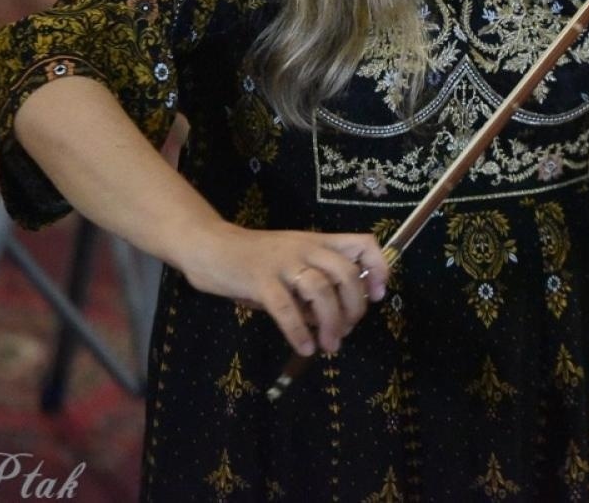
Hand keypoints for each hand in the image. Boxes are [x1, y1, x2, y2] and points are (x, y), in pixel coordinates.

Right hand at [178, 223, 389, 355]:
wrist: (210, 247)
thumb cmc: (254, 260)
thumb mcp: (292, 262)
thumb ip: (314, 284)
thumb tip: (336, 320)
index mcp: (318, 242)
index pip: (363, 243)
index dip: (378, 267)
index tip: (378, 294)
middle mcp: (305, 248)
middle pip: (346, 272)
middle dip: (355, 306)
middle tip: (348, 330)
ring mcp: (282, 262)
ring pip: (321, 290)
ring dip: (330, 322)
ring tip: (330, 345)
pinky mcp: (259, 280)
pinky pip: (285, 308)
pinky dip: (298, 331)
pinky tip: (304, 347)